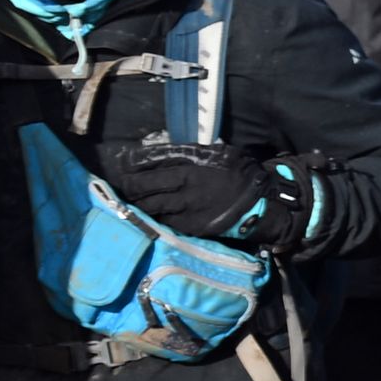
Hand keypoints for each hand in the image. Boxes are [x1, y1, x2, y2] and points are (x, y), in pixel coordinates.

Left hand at [104, 140, 321, 250]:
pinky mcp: (192, 229)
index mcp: (187, 171)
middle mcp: (182, 192)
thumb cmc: (239, 171)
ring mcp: (186, 212)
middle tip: (118, 186)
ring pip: (150, 209)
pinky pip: (164, 224)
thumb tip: (157, 152)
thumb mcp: (214, 152)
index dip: (130, 168)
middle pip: (143, 191)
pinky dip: (152, 219)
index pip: (148, 168)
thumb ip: (186, 153)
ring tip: (125, 202)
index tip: (119, 165)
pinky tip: (145, 216)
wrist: (262, 202)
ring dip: (135, 205)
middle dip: (127, 188)